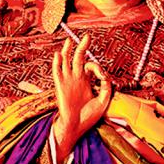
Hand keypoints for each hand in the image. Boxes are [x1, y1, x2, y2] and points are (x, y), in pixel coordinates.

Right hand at [52, 34, 111, 163]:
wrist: (76, 127)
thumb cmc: (89, 117)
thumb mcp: (103, 101)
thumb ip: (106, 88)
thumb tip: (106, 76)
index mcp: (86, 82)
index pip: (91, 66)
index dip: (98, 67)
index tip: (103, 76)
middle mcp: (76, 79)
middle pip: (78, 59)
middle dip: (82, 47)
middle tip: (87, 36)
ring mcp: (68, 82)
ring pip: (66, 62)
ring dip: (67, 51)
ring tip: (70, 40)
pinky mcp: (60, 86)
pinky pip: (57, 72)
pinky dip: (57, 63)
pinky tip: (59, 54)